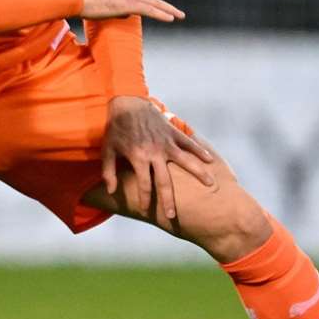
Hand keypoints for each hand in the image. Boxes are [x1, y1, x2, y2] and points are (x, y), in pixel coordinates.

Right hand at [79, 0, 184, 21]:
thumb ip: (114, 4)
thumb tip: (124, 13)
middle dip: (165, 3)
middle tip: (177, 10)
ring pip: (154, 3)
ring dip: (169, 10)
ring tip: (180, 15)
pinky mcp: (130, 4)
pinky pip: (150, 10)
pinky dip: (161, 15)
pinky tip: (170, 19)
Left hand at [100, 96, 214, 222]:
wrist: (127, 103)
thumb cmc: (116, 128)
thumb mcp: (107, 150)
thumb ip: (108, 171)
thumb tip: (111, 191)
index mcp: (138, 158)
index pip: (144, 184)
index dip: (145, 199)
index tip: (146, 211)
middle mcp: (155, 153)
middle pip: (165, 181)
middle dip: (168, 199)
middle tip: (173, 215)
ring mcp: (166, 142)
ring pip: (185, 161)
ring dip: (198, 173)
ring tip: (211, 186)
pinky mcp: (173, 132)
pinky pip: (189, 143)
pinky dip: (200, 150)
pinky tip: (211, 160)